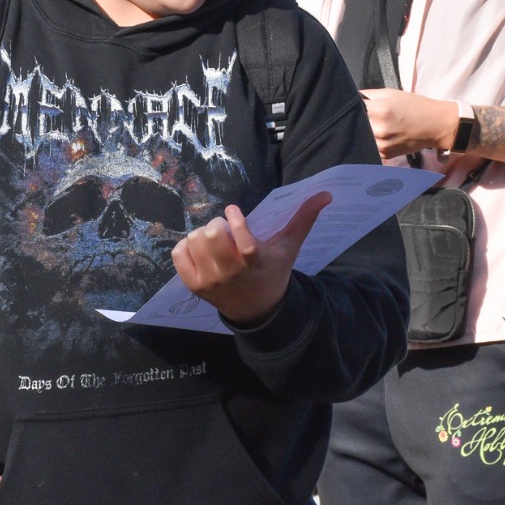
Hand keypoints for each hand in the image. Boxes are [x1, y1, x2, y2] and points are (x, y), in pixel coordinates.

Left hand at [172, 193, 330, 325]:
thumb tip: (325, 194)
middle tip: (225, 230)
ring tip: (215, 241)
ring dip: (202, 235)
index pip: (239, 236)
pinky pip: (179, 255)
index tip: (235, 212)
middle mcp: (229, 272)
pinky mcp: (194, 285)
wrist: (257, 309)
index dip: (234, 218)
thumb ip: (304, 218)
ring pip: (194, 241)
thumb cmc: (273, 271)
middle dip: (217, 225)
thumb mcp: (289, 247)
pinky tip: (201, 251)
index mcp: (253, 261)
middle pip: (210, 234)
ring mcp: (209, 280)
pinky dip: (186, 247)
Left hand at [360, 89, 456, 158]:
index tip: (354, 106)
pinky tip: (383, 135)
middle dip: (359, 120)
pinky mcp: (385, 154)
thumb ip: (368, 95)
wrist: (435, 125)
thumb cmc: (414, 106)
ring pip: (361, 136)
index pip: (353, 108)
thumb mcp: (390, 93)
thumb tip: (350, 97)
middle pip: (356, 124)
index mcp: (379, 109)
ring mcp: (381, 144)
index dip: (354, 106)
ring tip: (378, 126)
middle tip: (369, 117)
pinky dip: (373, 141)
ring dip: (364, 132)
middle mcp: (378, 128)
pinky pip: (371, 147)